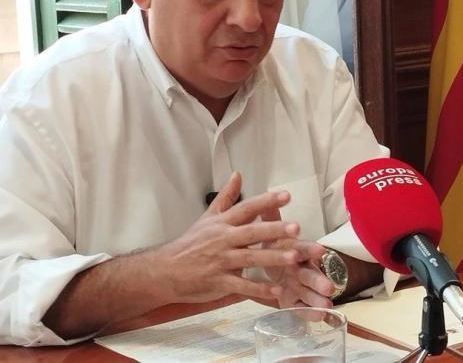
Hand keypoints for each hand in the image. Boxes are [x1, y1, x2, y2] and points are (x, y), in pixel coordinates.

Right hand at [153, 172, 305, 303]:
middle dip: (274, 230)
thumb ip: (227, 197)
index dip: (266, 201)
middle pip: (252, 233)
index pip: (246, 208)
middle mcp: (223, 240)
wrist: (164, 270)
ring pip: (250, 259)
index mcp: (222, 223)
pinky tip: (277, 290)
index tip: (286, 195)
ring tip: (293, 257)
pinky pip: (242, 287)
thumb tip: (238, 175)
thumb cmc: (190, 243)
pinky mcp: (219, 282)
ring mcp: (221, 262)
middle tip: (296, 227)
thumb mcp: (207, 217)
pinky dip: (259, 289)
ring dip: (272, 258)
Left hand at [262, 204, 334, 308]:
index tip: (319, 250)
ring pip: (311, 292)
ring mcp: (300, 286)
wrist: (277, 267)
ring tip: (328, 305)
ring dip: (319, 299)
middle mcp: (301, 268)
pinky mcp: (295, 300)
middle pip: (311, 273)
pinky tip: (321, 316)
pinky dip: (311, 312)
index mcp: (295, 250)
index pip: (303, 248)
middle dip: (320, 280)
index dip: (310, 249)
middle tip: (329, 286)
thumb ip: (272, 216)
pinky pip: (303, 308)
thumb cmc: (278, 247)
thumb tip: (271, 193)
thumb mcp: (273, 232)